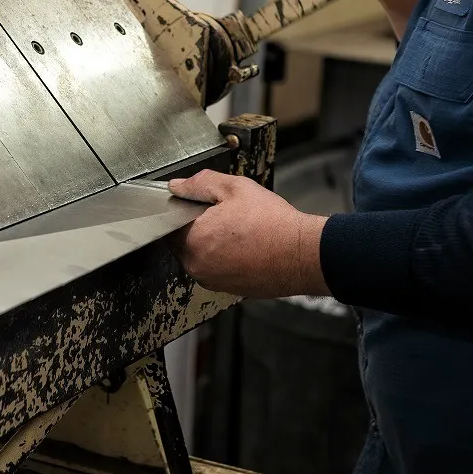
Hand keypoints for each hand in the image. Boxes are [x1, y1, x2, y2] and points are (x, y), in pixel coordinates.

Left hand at [168, 170, 329, 299]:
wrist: (302, 254)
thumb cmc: (272, 223)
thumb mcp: (234, 188)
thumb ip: (199, 184)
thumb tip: (177, 186)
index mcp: (193, 240)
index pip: (169, 224)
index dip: (184, 211)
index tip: (201, 205)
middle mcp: (197, 266)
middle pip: (182, 242)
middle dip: (197, 228)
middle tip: (224, 216)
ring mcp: (212, 281)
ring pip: (200, 257)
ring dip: (211, 245)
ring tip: (239, 232)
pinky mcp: (228, 290)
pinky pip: (216, 270)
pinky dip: (224, 259)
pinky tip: (245, 247)